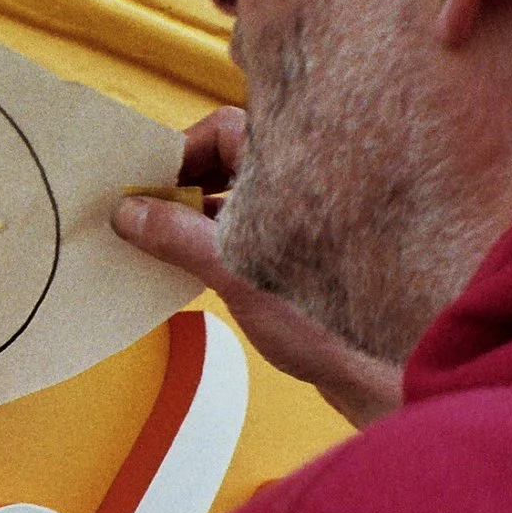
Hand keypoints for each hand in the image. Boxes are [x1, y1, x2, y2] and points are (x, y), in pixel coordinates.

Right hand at [113, 107, 402, 427]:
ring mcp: (304, 221)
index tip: (143, 185)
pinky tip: (184, 266)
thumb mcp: (236, 272)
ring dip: (192, 217)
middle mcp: (304, 184)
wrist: (382, 381)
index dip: (178, 154)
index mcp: (298, 165)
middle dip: (181, 185)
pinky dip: (211, 242)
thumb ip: (178, 237)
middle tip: (141, 212)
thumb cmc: (329, 323)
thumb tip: (129, 214)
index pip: (221, 131)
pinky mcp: (301, 257)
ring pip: (233, 201)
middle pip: (225, 163)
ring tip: (155, 243)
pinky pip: (243, 233)